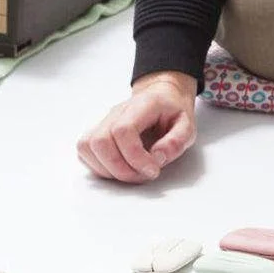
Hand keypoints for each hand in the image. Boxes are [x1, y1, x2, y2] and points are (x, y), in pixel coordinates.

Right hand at [77, 71, 197, 183]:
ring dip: (108, 169)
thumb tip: (158, 158)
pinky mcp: (97, 132)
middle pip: (100, 141)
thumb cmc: (173, 112)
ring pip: (87, 146)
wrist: (161, 97)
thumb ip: (177, 141)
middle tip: (143, 175)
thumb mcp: (188, 125)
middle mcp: (117, 111)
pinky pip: (85, 151)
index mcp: (141, 105)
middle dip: (120, 168)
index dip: (135, 156)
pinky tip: (119, 169)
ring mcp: (103, 121)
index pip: (123, 130)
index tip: (153, 170)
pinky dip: (99, 167)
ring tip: (132, 173)